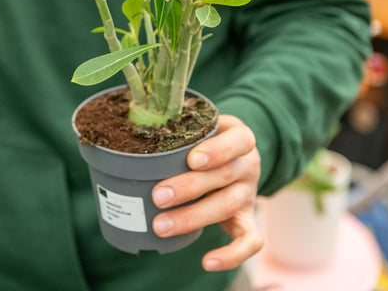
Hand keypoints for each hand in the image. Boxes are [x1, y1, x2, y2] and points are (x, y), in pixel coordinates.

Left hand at [152, 114, 262, 270]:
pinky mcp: (247, 219)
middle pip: (225, 176)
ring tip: (161, 225)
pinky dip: (232, 255)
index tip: (192, 160)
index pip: (239, 141)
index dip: (218, 151)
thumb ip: (181, 124)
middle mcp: (248, 165)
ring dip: (193, 218)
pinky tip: (207, 262)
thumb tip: (137, 126)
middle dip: (190, 188)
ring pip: (227, 206)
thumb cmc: (208, 139)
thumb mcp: (202, 126)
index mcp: (241, 137)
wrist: (235, 159)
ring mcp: (248, 193)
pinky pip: (250, 241)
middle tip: (158, 195)